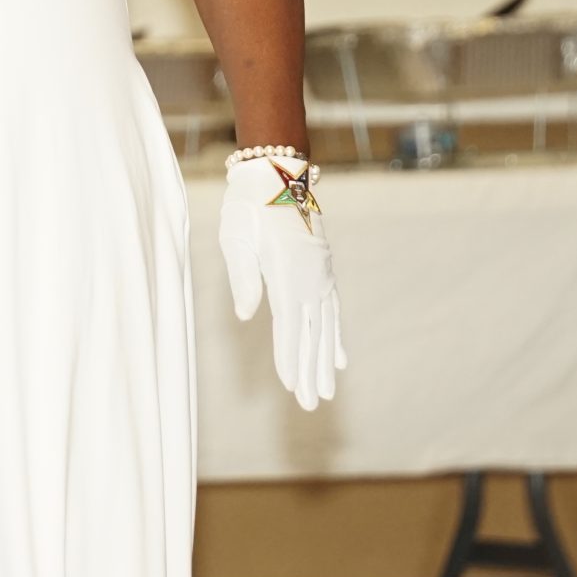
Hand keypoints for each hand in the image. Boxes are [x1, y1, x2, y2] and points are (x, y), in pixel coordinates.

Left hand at [218, 157, 345, 410]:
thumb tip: (244, 315)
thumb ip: (242, 277)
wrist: (277, 172)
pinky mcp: (323, 269)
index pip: (289, 326)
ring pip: (326, 327)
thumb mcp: (236, 236)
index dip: (289, 358)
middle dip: (310, 371)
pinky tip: (340, 359)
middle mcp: (309, 279)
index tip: (290, 387)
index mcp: (286, 274)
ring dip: (325, 361)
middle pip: (311, 334)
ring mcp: (321, 275)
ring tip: (326, 391)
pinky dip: (335, 336)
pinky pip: (332, 310)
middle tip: (311, 404)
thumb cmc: (248, 205)